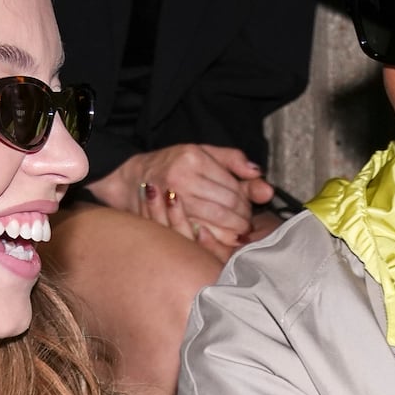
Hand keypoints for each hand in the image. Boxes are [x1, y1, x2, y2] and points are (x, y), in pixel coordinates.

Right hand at [88, 144, 273, 247]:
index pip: (232, 187)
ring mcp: (168, 200)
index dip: (246, 202)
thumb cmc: (174, 165)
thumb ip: (234, 161)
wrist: (133, 179)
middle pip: (225, 205)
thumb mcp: (204, 153)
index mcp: (192, 158)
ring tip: (236, 233)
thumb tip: (260, 176)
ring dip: (231, 231)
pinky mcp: (162, 219)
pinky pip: (196, 235)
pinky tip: (219, 240)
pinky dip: (213, 240)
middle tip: (245, 225)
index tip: (248, 209)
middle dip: (241, 219)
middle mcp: (180, 177)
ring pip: (214, 222)